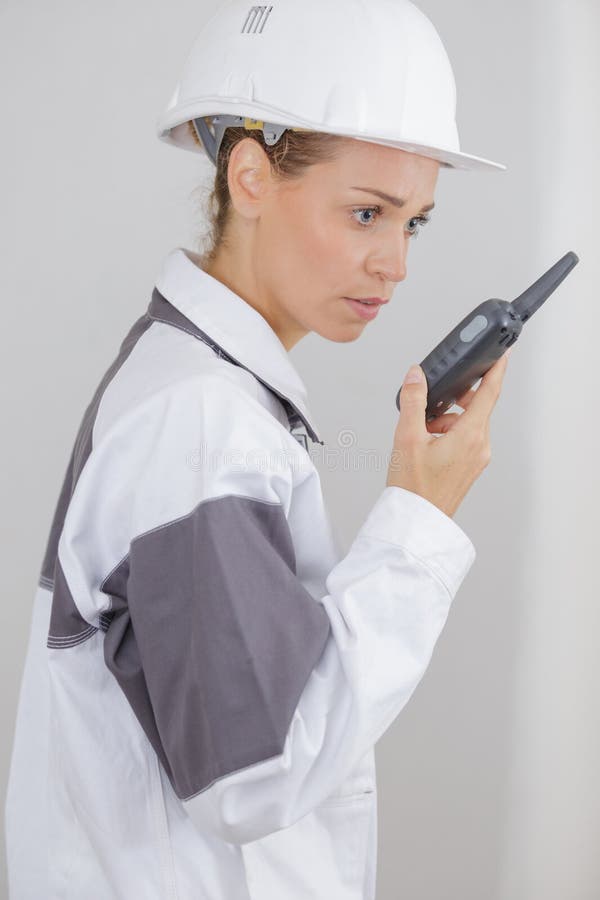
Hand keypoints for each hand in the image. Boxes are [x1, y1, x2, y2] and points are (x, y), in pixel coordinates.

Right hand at [386, 352, 510, 517]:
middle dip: (454, 400)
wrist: (415, 521)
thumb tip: (417, 376)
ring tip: (421, 433)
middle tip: (431, 404)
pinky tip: (427, 444)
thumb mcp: (407, 437)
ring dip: (446, 419)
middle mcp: (480, 446)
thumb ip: (414, 401)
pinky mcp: (469, 467)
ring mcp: (476, 458)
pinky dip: (447, 433)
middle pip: (475, 407)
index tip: (503, 354)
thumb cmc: (413, 487)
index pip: (489, 393)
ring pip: (467, 423)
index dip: (497, 369)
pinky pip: (464, 439)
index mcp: (470, 435)